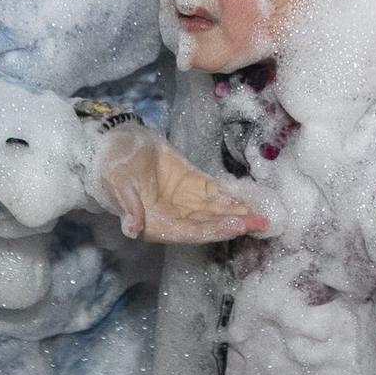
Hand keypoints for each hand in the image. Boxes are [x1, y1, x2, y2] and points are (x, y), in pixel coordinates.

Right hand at [91, 125, 269, 243]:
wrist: (115, 142)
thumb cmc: (112, 165)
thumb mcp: (117, 183)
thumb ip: (128, 206)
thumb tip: (132, 229)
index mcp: (156, 224)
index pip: (190, 231)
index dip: (213, 230)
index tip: (236, 226)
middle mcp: (175, 218)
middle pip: (209, 225)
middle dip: (236, 225)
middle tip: (262, 223)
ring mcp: (186, 202)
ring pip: (217, 212)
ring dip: (240, 214)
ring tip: (263, 215)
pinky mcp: (194, 185)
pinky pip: (217, 195)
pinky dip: (233, 198)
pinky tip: (251, 200)